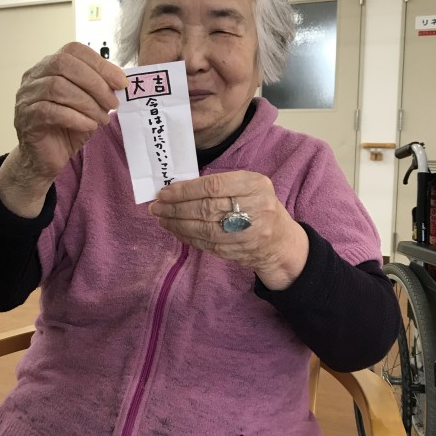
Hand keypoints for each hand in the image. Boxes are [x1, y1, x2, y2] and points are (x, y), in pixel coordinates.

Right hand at [13, 42, 125, 181]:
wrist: (47, 158)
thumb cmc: (68, 128)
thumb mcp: (89, 105)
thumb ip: (100, 90)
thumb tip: (120, 81)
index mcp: (49, 66)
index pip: (73, 50)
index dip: (100, 63)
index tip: (121, 82)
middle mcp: (34, 76)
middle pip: (63, 63)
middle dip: (94, 82)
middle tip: (113, 103)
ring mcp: (26, 96)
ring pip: (56, 86)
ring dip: (86, 103)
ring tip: (102, 118)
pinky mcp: (26, 118)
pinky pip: (50, 111)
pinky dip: (75, 118)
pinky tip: (89, 126)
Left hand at [149, 171, 308, 289]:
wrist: (279, 240)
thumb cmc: (257, 205)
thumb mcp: (248, 185)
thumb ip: (219, 184)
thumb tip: (179, 188)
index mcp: (255, 185)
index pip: (214, 186)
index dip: (185, 190)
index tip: (165, 192)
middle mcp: (254, 208)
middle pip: (206, 208)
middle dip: (176, 208)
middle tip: (156, 206)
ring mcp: (247, 233)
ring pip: (204, 229)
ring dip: (177, 224)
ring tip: (160, 218)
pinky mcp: (238, 251)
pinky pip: (206, 243)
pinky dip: (186, 236)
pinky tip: (174, 229)